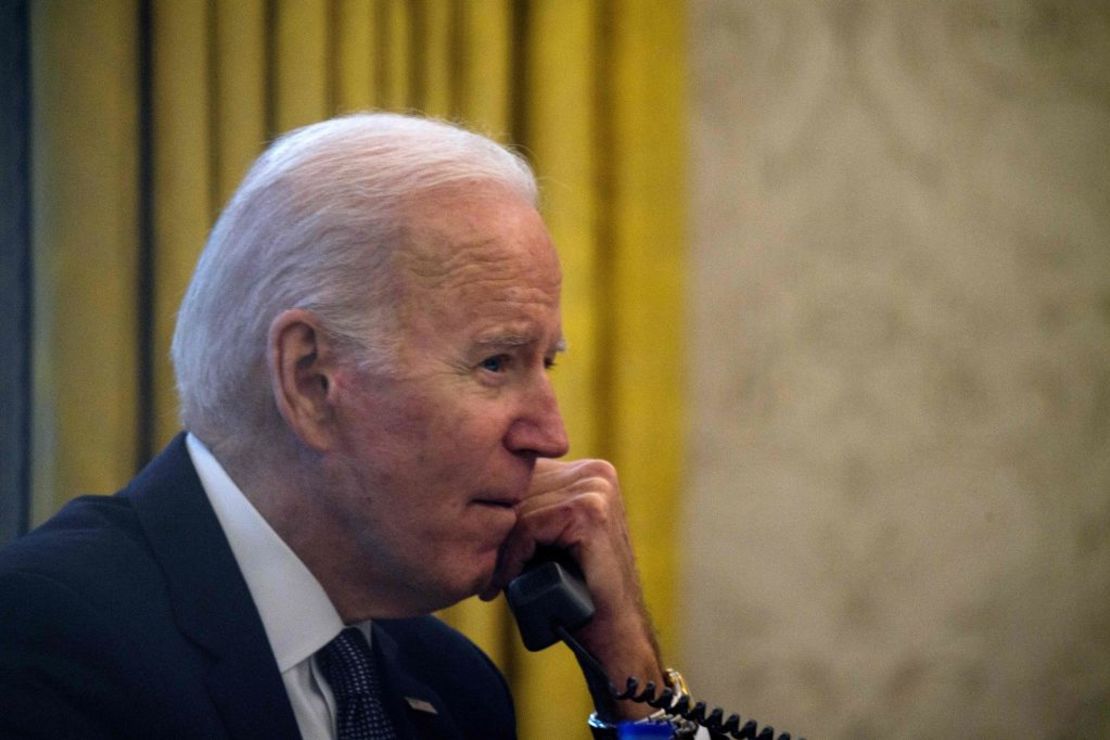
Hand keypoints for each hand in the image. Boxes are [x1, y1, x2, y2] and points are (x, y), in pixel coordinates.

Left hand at [480, 458, 663, 719]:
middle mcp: (594, 473)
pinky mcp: (589, 512)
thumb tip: (466, 495)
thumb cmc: (572, 589)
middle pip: (518, 490)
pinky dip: (511, 558)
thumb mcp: (547, 539)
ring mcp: (596, 489)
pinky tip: (505, 583)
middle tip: (481, 572)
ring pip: (519, 509)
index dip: (497, 513)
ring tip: (491, 582)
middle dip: (495, 532)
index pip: (520, 475)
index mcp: (586, 471)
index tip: (480, 550)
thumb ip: (525, 508)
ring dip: (498, 550)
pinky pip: (528, 527)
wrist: (613, 632)